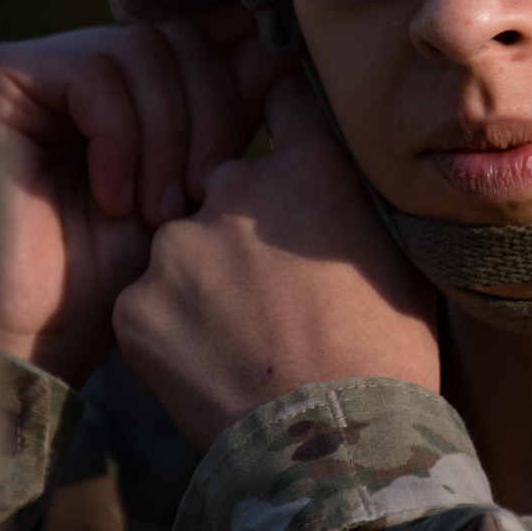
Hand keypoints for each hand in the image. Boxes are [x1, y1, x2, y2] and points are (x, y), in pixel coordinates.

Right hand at [0, 8, 292, 386]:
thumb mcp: (194, 185)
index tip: (269, 130)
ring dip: (168, 137)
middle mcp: (83, 63)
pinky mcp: (1, 78)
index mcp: (134, 85)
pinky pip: (94, 75)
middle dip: (211, 115)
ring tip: (159, 208)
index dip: (242, 79)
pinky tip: (115, 198)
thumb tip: (282, 52)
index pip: (206, 41)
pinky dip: (123, 139)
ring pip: (144, 51)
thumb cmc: (118, 273)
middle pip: (181, 40)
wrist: (38, 336)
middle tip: (203, 193)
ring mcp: (40, 68)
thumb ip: (227, 118)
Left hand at [114, 75, 440, 448]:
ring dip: (203, 275)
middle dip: (243, 220)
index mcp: (310, 164)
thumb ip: (354, 193)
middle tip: (274, 283)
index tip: (283, 134)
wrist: (334, 438)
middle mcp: (235, 187)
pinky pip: (148, 302)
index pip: (282, 92)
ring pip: (182, 245)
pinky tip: (212, 360)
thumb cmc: (388, 344)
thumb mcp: (397, 245)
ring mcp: (178, 245)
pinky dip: (172, 326)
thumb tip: (344, 171)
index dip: (283, 111)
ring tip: (245, 333)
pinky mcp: (134, 304)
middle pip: (225, 182)